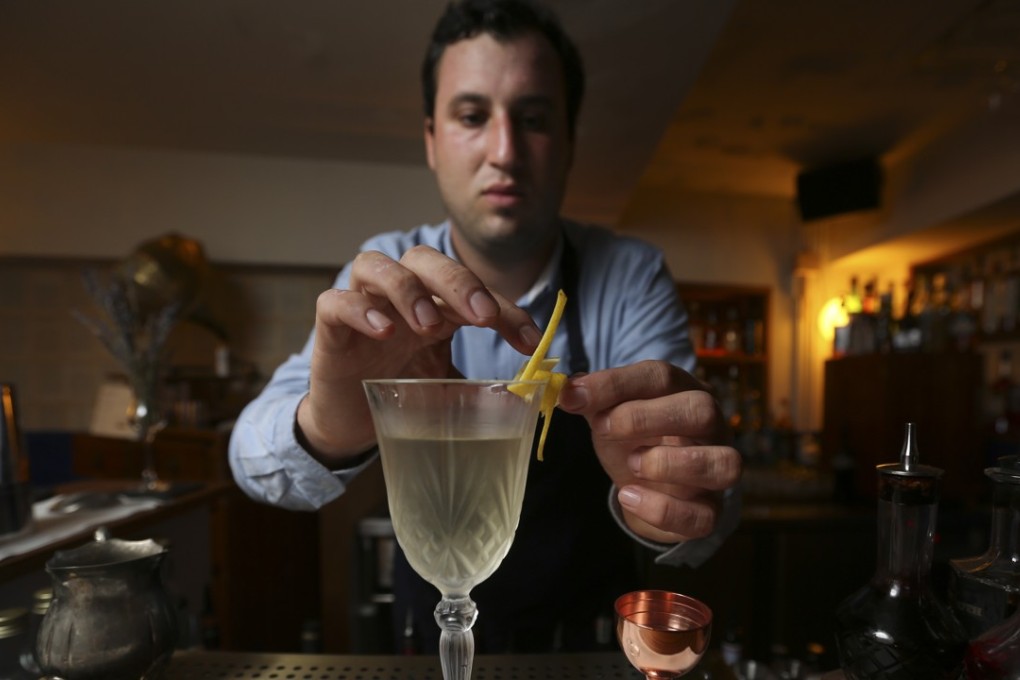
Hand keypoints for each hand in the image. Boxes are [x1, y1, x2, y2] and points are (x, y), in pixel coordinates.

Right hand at [298, 245, 541, 462]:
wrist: (351, 424)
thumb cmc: (400, 393)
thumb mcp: (448, 387)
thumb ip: (481, 385)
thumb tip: (529, 396)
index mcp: (434, 303)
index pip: (474, 291)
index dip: (506, 310)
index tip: (530, 342)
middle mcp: (398, 295)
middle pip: (424, 259)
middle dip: (458, 281)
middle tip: (481, 316)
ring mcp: (362, 305)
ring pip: (376, 265)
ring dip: (407, 289)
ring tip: (427, 324)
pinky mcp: (330, 327)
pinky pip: (336, 301)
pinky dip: (359, 309)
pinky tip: (383, 330)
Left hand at [556, 360, 741, 544]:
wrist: (648, 486)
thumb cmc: (634, 438)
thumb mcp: (610, 413)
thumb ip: (591, 399)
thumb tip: (567, 391)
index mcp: (684, 391)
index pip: (660, 376)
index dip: (615, 383)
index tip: (575, 397)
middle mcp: (712, 426)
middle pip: (702, 410)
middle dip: (646, 417)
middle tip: (605, 428)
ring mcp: (717, 468)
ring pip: (724, 463)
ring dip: (670, 463)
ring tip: (632, 464)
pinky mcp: (710, 511)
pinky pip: (704, 516)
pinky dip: (663, 510)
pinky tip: (629, 497)